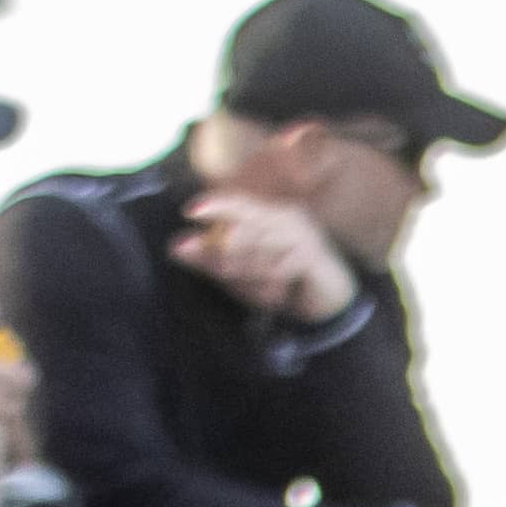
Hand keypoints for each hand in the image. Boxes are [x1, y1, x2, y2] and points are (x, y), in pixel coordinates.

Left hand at [171, 189, 357, 327]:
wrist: (330, 304)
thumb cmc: (282, 282)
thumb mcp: (240, 273)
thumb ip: (210, 260)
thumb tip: (175, 247)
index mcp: (268, 213)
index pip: (239, 202)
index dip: (216, 205)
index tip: (189, 211)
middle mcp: (286, 217)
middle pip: (246, 225)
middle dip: (221, 246)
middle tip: (203, 260)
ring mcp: (303, 236)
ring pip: (260, 247)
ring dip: (243, 268)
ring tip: (233, 280)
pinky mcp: (313, 258)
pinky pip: (279, 267)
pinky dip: (268, 281)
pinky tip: (270, 294)